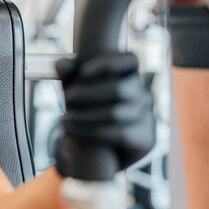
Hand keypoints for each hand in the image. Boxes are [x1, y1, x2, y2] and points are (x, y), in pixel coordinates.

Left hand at [54, 52, 155, 178]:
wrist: (106, 149)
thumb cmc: (90, 108)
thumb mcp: (79, 88)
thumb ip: (71, 73)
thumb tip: (62, 65)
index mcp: (130, 75)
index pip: (130, 60)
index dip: (108, 64)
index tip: (83, 72)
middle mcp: (142, 93)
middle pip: (119, 89)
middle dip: (88, 94)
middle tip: (66, 98)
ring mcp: (147, 116)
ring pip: (116, 113)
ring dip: (85, 116)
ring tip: (64, 120)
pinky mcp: (144, 138)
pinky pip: (119, 133)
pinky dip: (91, 131)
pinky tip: (72, 131)